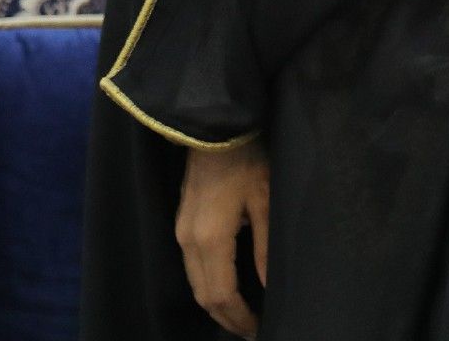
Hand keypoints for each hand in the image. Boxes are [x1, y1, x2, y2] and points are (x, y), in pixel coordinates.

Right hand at [176, 138, 268, 336]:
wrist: (215, 128)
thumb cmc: (247, 160)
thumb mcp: (265, 202)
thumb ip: (265, 247)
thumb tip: (268, 285)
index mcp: (210, 239)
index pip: (221, 294)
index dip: (239, 317)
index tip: (258, 328)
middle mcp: (188, 240)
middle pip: (203, 295)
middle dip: (226, 317)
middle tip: (251, 329)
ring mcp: (180, 231)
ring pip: (194, 282)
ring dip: (215, 303)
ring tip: (240, 314)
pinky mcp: (181, 223)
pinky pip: (191, 267)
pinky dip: (207, 284)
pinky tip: (226, 287)